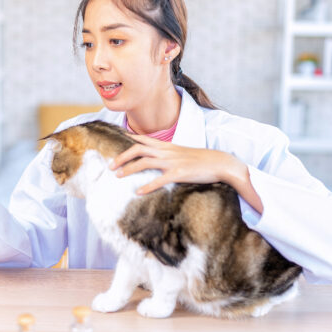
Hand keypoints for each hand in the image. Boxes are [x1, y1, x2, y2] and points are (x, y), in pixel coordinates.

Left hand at [109, 134, 239, 194]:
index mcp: (168, 146)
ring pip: (145, 162)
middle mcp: (167, 152)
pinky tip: (138, 192)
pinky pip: (160, 179)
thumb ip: (169, 154)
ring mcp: (173, 162)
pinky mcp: (179, 173)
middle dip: (122, 156)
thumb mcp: (182, 153)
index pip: (144, 139)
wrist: (221, 163)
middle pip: (138, 149)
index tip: (117, 141)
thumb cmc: (202, 160)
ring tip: (118, 177)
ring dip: (129, 169)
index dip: (129, 139)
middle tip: (111, 166)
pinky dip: (147, 186)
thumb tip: (158, 158)